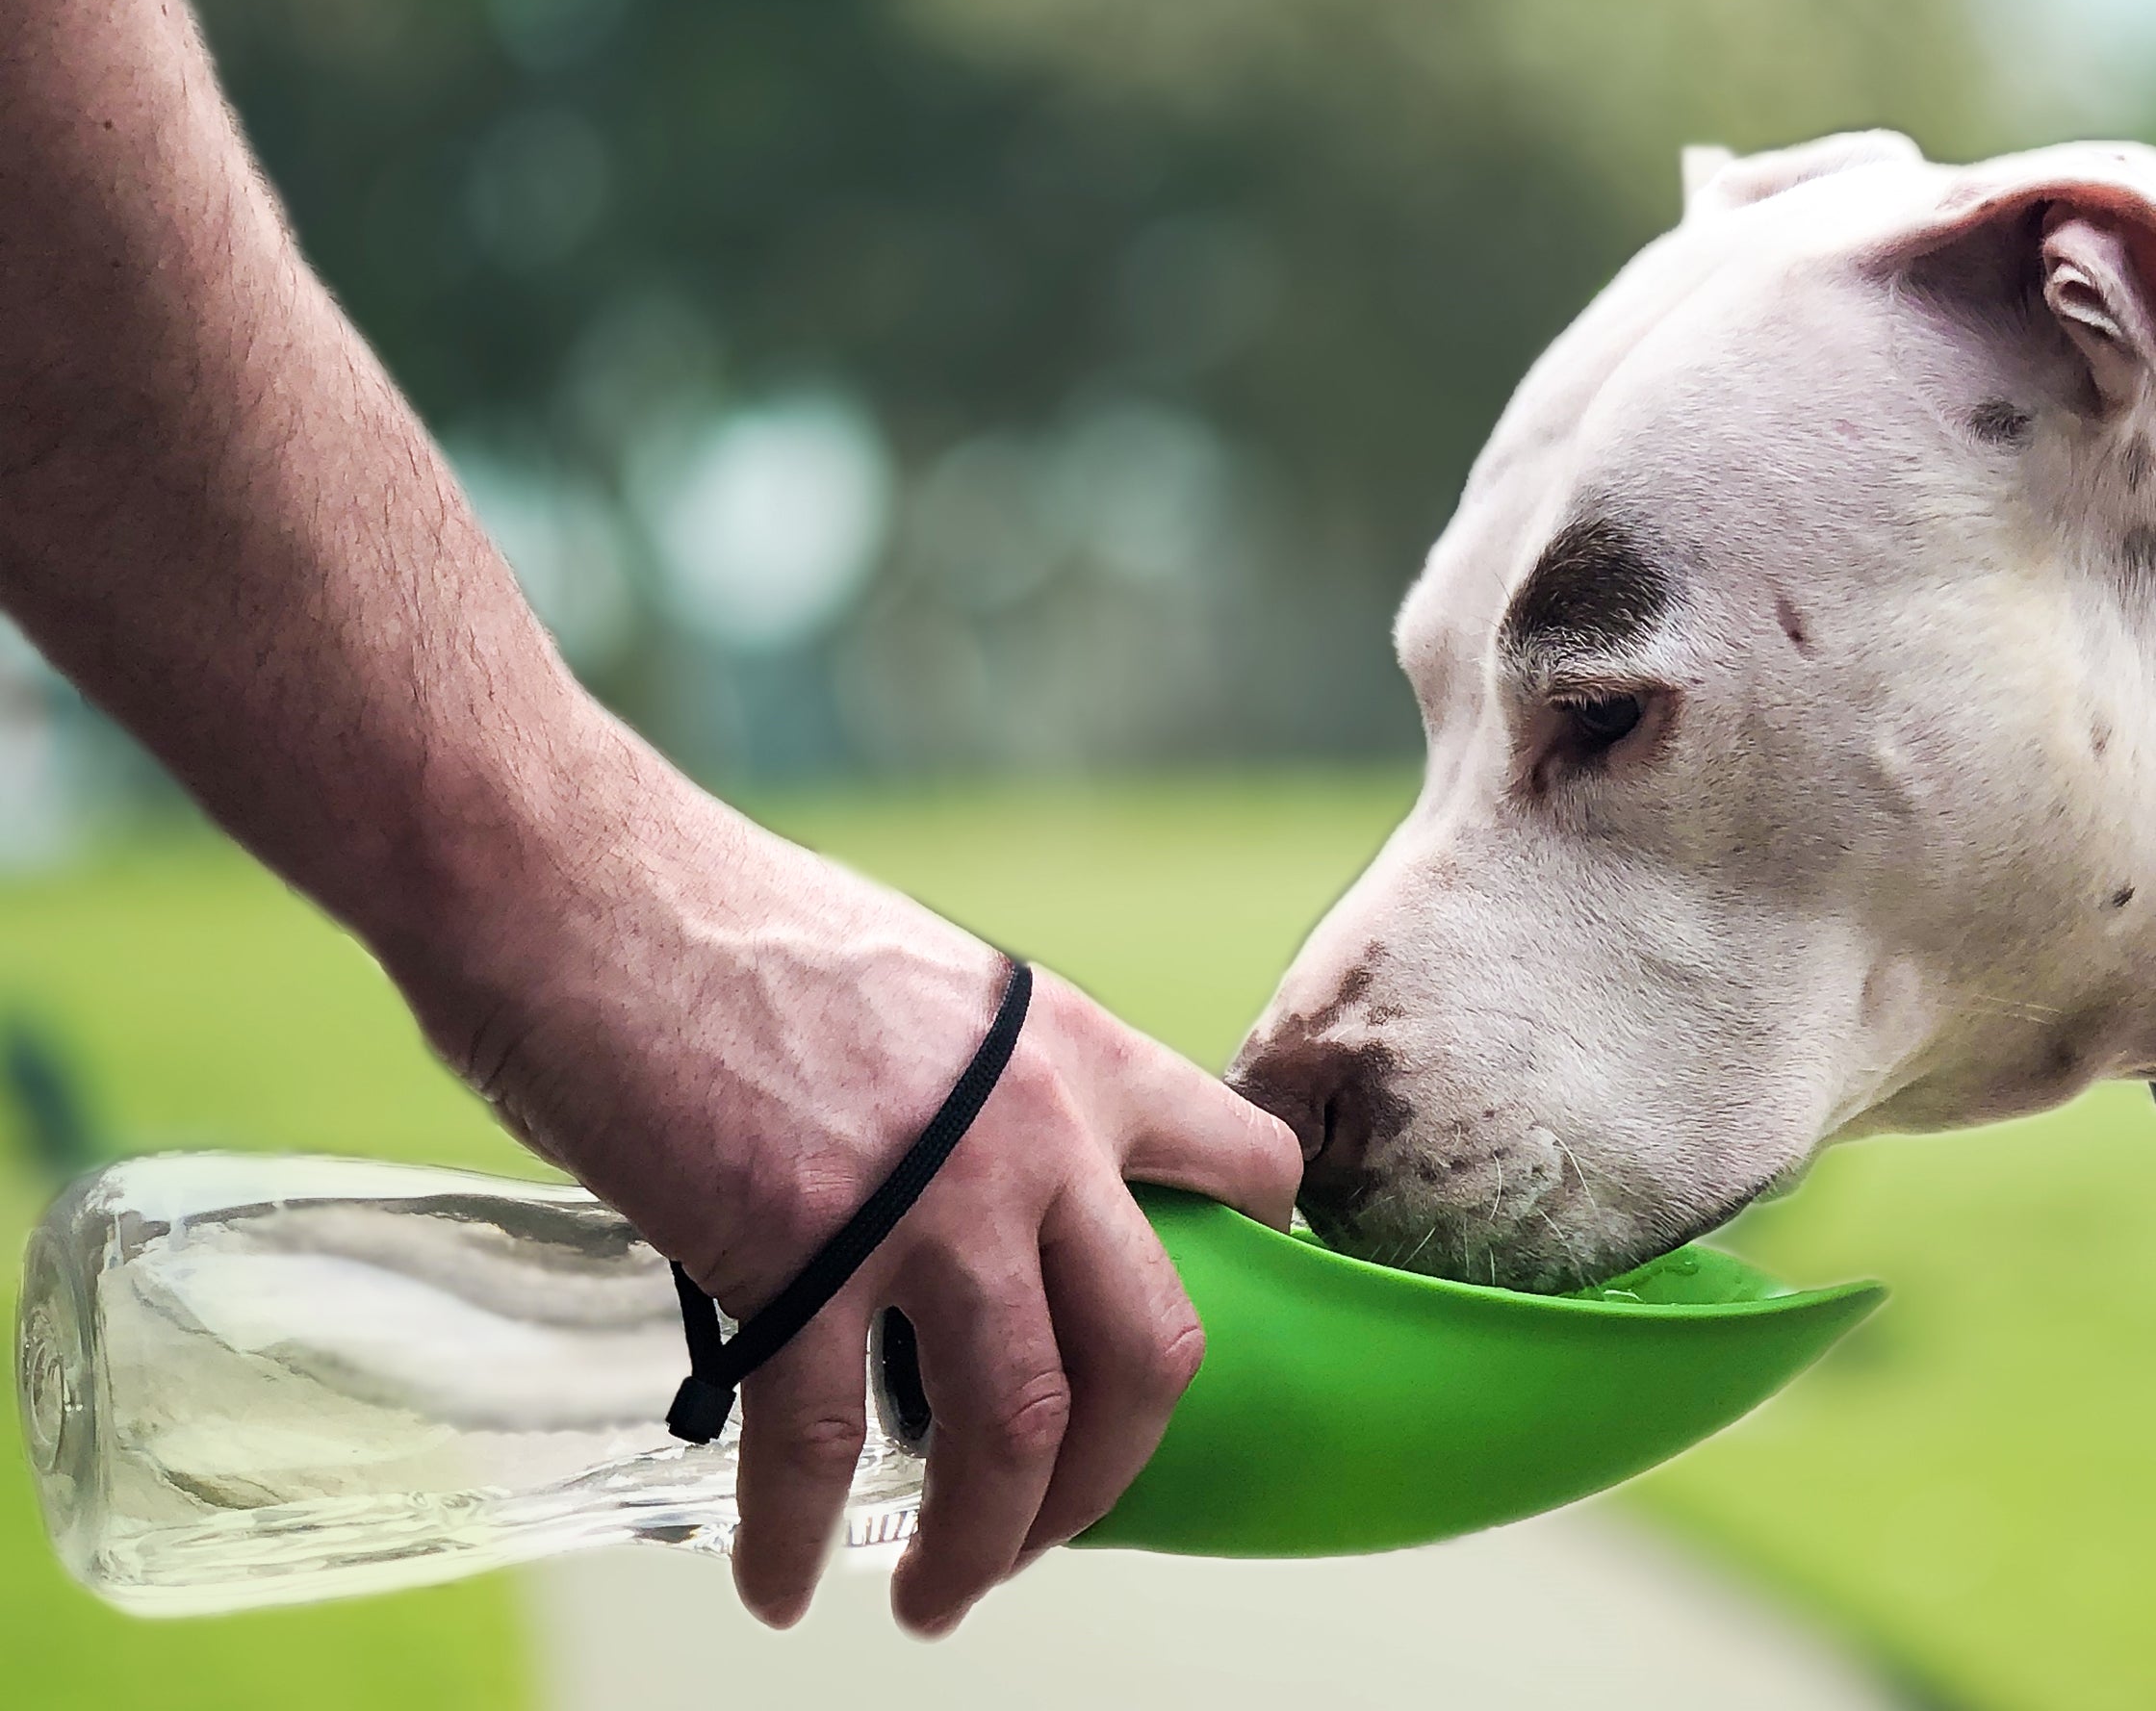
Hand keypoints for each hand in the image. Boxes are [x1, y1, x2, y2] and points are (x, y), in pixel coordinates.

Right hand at [396, 763, 1299, 1636]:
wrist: (573, 882)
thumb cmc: (718, 920)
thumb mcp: (920, 981)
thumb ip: (979, 1084)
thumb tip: (972, 1177)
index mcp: (1073, 1050)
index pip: (1242, 1159)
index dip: (1254, 1254)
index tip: (1206, 1322)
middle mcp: (1032, 1132)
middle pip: (1151, 1349)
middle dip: (1115, 1472)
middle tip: (1059, 1531)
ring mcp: (923, 1201)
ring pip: (1016, 1423)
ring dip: (986, 1541)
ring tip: (940, 1600)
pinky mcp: (793, 1256)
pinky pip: (823, 1446)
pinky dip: (800, 1539)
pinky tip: (780, 1586)